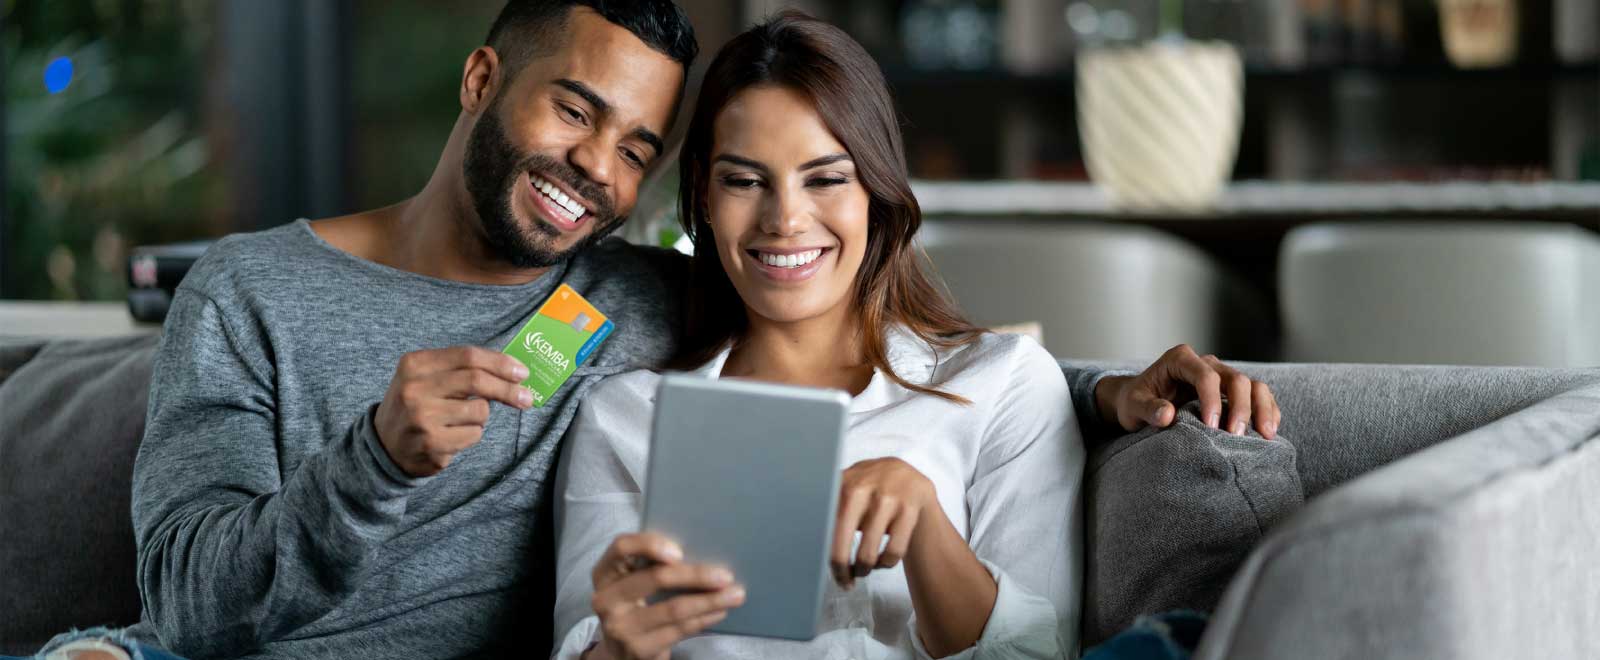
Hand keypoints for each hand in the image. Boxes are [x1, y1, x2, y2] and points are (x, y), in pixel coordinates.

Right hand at [374, 346, 532, 476]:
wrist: (384, 445)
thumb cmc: (416, 404)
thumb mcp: (426, 377)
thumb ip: (461, 369)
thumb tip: (512, 371)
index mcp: (415, 364)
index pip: (468, 356)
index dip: (500, 363)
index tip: (521, 372)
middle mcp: (415, 388)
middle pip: (477, 381)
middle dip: (508, 389)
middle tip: (526, 398)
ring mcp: (422, 417)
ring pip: (480, 411)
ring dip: (481, 416)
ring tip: (460, 420)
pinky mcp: (432, 443)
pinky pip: (474, 435)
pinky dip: (471, 435)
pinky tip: (452, 436)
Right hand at [585, 533, 745, 659]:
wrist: (620, 651)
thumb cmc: (635, 604)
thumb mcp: (632, 582)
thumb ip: (651, 564)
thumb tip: (703, 549)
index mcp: (604, 573)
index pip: (621, 547)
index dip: (650, 545)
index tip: (680, 551)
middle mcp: (606, 599)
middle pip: (655, 578)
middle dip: (696, 575)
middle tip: (725, 575)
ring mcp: (620, 627)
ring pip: (674, 608)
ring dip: (710, 600)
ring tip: (735, 594)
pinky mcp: (638, 649)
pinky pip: (679, 630)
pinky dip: (704, 618)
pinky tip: (719, 611)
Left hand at [831, 457, 936, 589]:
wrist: (906, 474)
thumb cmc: (869, 490)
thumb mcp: (846, 490)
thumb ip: (828, 512)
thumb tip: (810, 548)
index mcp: (839, 486)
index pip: (821, 530)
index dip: (820, 554)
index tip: (821, 570)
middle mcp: (860, 489)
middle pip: (840, 547)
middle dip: (841, 571)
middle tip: (844, 581)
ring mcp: (886, 498)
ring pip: (868, 554)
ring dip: (864, 569)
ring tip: (864, 569)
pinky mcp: (908, 509)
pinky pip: (893, 552)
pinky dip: (886, 563)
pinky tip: (883, 560)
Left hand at [1096, 344, 1281, 438]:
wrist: (1140, 403)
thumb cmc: (1135, 401)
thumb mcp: (1133, 406)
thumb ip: (1147, 409)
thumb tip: (1167, 416)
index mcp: (1180, 359)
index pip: (1205, 375)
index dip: (1211, 400)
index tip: (1211, 427)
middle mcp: (1206, 363)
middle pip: (1235, 379)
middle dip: (1240, 407)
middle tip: (1236, 435)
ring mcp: (1222, 376)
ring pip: (1253, 385)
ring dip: (1261, 409)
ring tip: (1265, 435)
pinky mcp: (1232, 392)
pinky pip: (1258, 396)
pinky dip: (1267, 411)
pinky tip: (1269, 431)